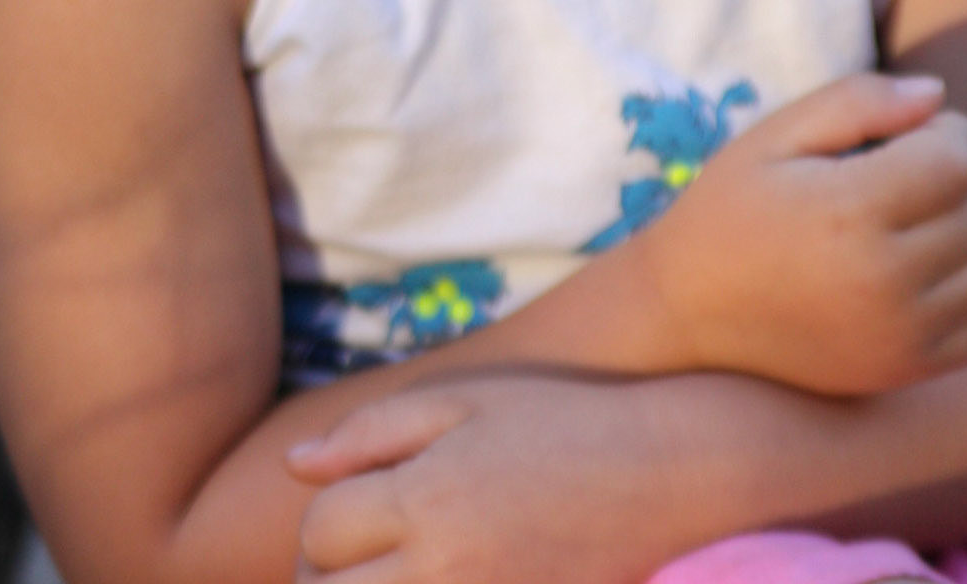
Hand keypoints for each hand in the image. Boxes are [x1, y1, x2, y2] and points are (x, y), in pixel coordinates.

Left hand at [287, 375, 683, 583]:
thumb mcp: (468, 400)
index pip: (319, 532)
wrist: (671, 475)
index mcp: (426, 496)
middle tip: (352, 560)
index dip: (322, 520)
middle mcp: (445, 568)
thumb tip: (295, 467)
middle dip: (321, 581)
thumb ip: (373, 433)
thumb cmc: (564, 422)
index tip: (351, 509)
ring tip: (384, 576)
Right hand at [629, 72, 966, 395]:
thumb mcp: (775, 135)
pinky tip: (931, 270)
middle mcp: (885, 280)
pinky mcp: (908, 370)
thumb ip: (857, 101)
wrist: (687, 315)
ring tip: (917, 221)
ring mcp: (902, 335)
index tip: (908, 134)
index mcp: (850, 211)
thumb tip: (939, 94)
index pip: (961, 157)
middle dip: (961, 175)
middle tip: (907, 173)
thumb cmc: (730, 209)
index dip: (948, 130)